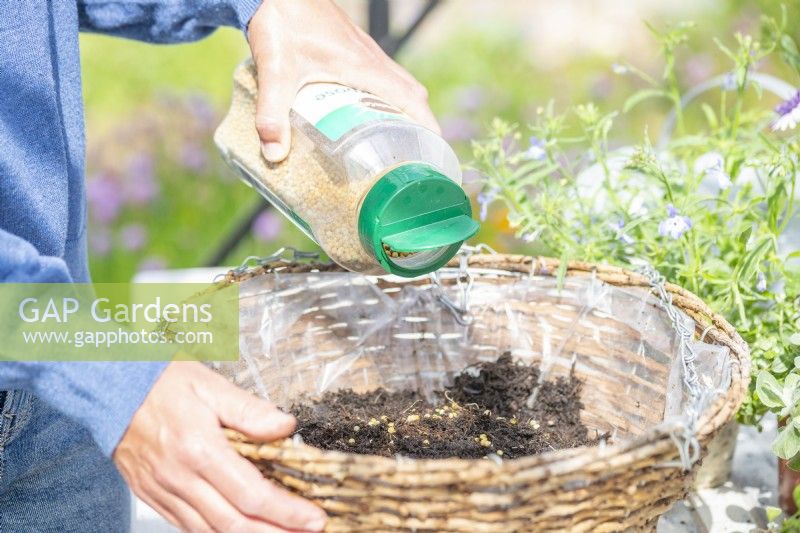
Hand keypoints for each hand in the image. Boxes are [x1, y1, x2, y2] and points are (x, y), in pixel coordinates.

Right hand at [113, 361, 326, 531]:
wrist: (109, 386)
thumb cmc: (159, 382)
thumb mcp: (211, 385)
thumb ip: (250, 410)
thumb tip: (285, 427)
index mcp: (199, 449)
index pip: (253, 494)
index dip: (288, 512)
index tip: (314, 519)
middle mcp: (180, 478)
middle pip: (236, 524)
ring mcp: (164, 492)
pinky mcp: (153, 497)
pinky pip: (188, 528)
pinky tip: (241, 531)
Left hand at [247, 0, 439, 161]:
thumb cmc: (281, 20)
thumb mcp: (275, 71)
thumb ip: (272, 113)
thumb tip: (274, 154)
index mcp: (364, 67)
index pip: (411, 99)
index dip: (427, 127)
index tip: (434, 152)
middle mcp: (371, 58)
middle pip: (412, 93)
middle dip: (418, 124)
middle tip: (410, 154)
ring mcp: (364, 50)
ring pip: (399, 82)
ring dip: (403, 108)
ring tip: (391, 139)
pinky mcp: (352, 46)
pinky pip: (383, 73)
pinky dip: (387, 94)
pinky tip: (364, 110)